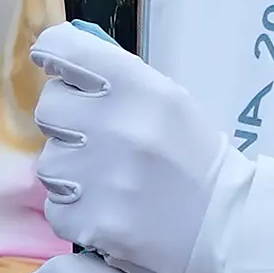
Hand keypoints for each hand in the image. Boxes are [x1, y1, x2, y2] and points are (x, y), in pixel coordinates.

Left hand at [31, 23, 237, 272]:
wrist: (225, 223)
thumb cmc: (191, 154)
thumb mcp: (167, 99)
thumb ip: (116, 77)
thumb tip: (60, 54)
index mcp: (139, 87)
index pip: (66, 48)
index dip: (53, 53)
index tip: (51, 62)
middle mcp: (118, 126)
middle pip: (49, 108)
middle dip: (66, 123)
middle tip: (94, 139)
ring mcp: (102, 177)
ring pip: (49, 163)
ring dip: (70, 173)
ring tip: (107, 182)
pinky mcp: (92, 223)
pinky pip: (56, 208)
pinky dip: (75, 213)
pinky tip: (107, 211)